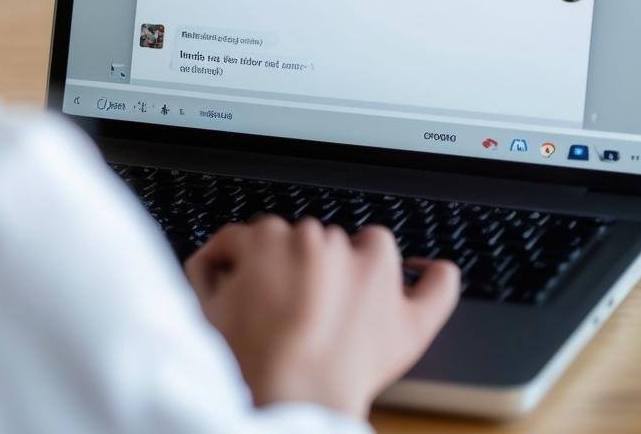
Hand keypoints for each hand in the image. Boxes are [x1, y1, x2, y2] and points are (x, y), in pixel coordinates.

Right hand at [185, 216, 459, 419]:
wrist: (289, 405)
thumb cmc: (248, 364)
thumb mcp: (204, 308)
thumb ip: (206, 269)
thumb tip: (215, 258)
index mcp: (275, 237)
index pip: (266, 235)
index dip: (259, 263)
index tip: (255, 285)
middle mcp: (326, 244)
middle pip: (316, 240)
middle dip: (305, 267)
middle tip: (292, 307)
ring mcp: (374, 276)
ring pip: (373, 245)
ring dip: (361, 261)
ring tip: (347, 294)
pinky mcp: (407, 318)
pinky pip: (437, 286)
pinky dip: (436, 279)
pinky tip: (430, 274)